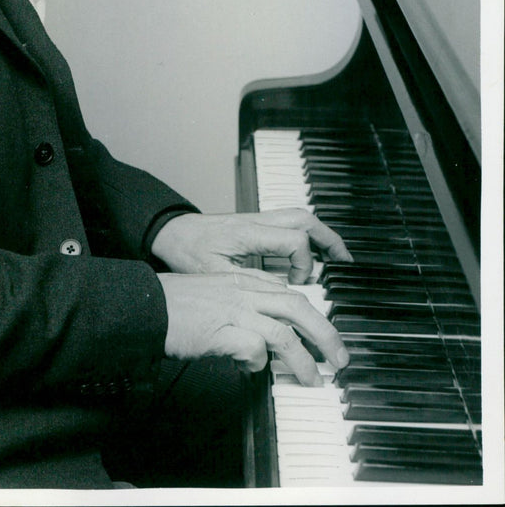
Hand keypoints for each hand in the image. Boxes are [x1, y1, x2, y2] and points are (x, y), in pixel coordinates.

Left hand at [151, 210, 352, 283]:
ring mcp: (256, 219)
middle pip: (305, 218)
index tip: (300, 284)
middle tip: (345, 263)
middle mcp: (256, 221)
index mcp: (248, 233)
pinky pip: (288, 223)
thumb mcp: (212, 275)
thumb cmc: (186, 251)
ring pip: (299, 216)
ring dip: (321, 235)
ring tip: (336, 258)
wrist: (170, 231)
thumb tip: (279, 299)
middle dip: (330, 240)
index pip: (294, 239)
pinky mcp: (254, 224)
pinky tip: (309, 255)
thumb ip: (246, 286)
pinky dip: (305, 236)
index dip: (305, 264)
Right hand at [157, 270, 348, 386]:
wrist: (145, 306)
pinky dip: (259, 364)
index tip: (321, 335)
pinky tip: (251, 369)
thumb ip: (238, 309)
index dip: (310, 315)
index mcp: (241, 280)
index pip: (287, 292)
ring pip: (285, 331)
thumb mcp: (212, 297)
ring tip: (314, 380)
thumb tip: (259, 341)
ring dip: (305, 360)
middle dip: (326, 333)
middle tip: (339, 358)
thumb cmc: (173, 306)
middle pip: (298, 306)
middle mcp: (242, 290)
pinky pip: (255, 349)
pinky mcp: (222, 330)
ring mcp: (234, 309)